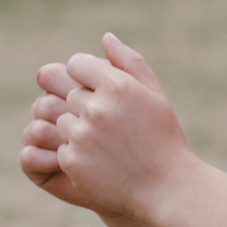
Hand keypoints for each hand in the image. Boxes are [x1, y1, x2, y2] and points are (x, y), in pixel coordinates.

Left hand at [20, 33, 196, 219]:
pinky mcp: (72, 160)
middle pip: (68, 93)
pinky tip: (100, 161)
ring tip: (105, 144)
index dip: (85, 75)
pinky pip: (60, 147)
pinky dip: (76, 153)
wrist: (166, 189)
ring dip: (77, 129)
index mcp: (118, 86)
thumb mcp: (154, 96)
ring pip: (61, 120)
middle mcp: (96, 107)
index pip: (77, 64)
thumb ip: (130, 62)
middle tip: (107, 123)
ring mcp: (81, 135)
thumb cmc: (163, 139)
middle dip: (84, 105)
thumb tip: (105, 37)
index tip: (97, 89)